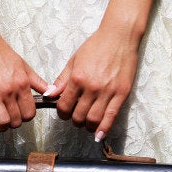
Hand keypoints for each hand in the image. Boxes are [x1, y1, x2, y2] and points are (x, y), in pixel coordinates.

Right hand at [0, 33, 48, 145]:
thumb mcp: (23, 65)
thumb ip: (36, 81)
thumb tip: (50, 92)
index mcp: (22, 83)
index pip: (30, 112)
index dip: (26, 117)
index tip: (21, 115)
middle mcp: (9, 90)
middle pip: (17, 120)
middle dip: (15, 123)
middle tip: (10, 119)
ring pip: (3, 122)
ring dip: (3, 127)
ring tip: (0, 124)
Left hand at [47, 25, 139, 140]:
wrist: (119, 36)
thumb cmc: (96, 46)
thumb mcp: (74, 60)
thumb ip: (62, 80)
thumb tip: (49, 95)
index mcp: (77, 78)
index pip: (64, 105)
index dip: (61, 113)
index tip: (63, 112)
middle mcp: (92, 87)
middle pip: (78, 116)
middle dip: (74, 120)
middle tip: (75, 117)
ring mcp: (108, 92)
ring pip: (93, 119)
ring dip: (87, 126)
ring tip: (86, 123)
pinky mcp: (122, 94)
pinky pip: (111, 116)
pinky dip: (104, 129)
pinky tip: (99, 135)